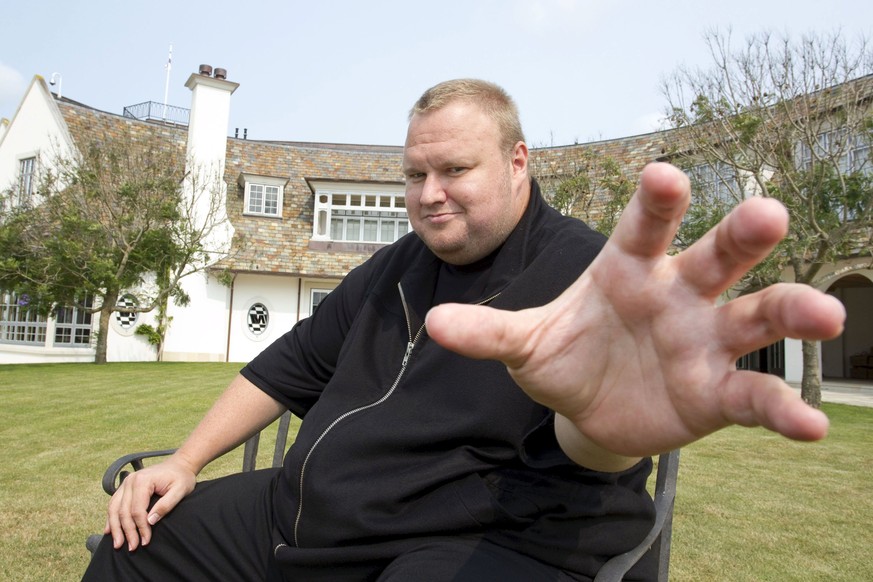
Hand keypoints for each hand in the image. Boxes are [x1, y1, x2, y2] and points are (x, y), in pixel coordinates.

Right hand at [104, 456, 196, 550]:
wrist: (179, 465)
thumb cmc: (181, 477)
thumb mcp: (181, 490)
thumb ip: (166, 505)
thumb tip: (150, 521)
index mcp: (143, 480)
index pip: (137, 510)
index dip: (141, 528)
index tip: (146, 541)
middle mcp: (130, 481)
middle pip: (123, 511)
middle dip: (127, 532)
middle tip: (132, 548)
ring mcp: (126, 483)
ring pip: (114, 509)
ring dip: (115, 528)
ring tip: (118, 544)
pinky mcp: (125, 487)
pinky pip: (114, 504)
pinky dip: (111, 518)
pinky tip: (110, 530)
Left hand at [426, 162, 844, 462]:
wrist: (590, 408)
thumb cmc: (565, 356)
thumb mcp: (525, 343)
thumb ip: (489, 330)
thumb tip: (435, 323)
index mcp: (627, 270)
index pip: (643, 227)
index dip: (656, 203)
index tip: (665, 174)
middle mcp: (677, 294)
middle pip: (717, 256)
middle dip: (741, 235)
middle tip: (767, 214)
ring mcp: (704, 342)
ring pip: (756, 317)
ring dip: (790, 312)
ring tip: (823, 314)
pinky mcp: (717, 394)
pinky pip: (755, 397)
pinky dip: (781, 409)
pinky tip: (811, 426)